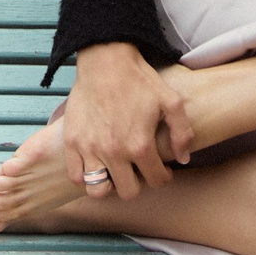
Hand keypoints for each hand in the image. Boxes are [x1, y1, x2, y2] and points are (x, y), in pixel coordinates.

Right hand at [59, 42, 193, 200]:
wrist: (106, 61)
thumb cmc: (139, 80)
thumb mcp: (171, 101)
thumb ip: (182, 132)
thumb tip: (183, 159)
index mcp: (140, 145)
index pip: (156, 181)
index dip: (163, 177)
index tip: (160, 170)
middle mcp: (114, 152)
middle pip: (128, 192)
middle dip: (137, 184)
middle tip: (138, 170)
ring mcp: (90, 149)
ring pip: (98, 191)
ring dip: (110, 185)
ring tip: (115, 171)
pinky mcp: (72, 143)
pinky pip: (76, 177)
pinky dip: (86, 177)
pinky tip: (96, 165)